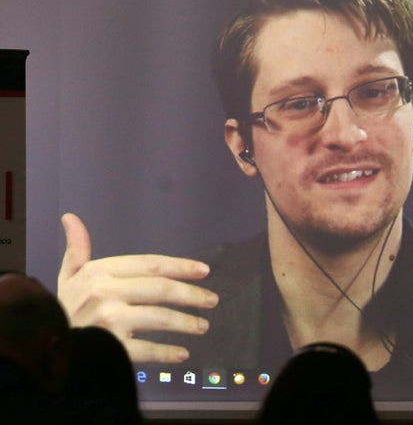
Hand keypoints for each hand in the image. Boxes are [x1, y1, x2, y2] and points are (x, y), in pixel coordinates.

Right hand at [57, 213, 218, 362]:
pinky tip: (182, 353)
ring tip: (203, 326)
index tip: (203, 271)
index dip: (180, 266)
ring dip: (186, 323)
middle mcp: (105, 292)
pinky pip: (147, 349)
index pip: (150, 264)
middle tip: (212, 300)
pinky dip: (167, 352)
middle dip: (192, 294)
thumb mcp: (68, 276)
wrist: (42, 347)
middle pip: (161, 289)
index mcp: (100, 272)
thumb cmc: (63, 309)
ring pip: (160, 317)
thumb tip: (71, 217)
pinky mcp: (110, 347)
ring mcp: (108, 320)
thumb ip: (77, 248)